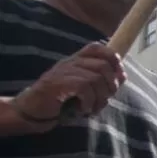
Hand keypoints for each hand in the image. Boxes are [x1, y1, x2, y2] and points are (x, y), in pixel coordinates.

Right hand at [12, 43, 126, 130]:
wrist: (33, 110)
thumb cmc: (61, 101)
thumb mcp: (85, 89)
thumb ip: (102, 81)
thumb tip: (122, 76)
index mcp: (76, 60)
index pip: (97, 47)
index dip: (113, 59)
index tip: (118, 77)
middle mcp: (70, 63)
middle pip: (103, 66)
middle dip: (111, 86)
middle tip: (104, 99)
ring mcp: (62, 72)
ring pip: (96, 78)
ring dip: (100, 98)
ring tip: (93, 108)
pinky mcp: (57, 84)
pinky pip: (84, 88)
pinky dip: (89, 102)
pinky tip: (83, 110)